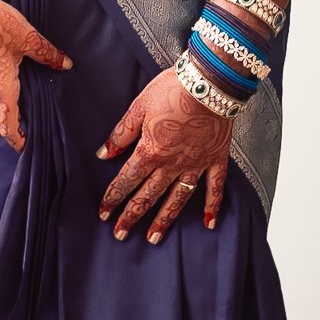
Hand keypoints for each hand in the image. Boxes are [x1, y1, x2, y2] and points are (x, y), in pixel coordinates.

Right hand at [0, 0, 70, 151]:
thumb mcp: (26, 36)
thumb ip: (47, 54)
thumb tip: (66, 65)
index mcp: (0, 87)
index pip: (8, 123)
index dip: (17, 138)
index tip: (25, 146)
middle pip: (3, 100)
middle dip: (15, 94)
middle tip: (29, 77)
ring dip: (2, 77)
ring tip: (13, 56)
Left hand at [97, 67, 231, 241]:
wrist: (210, 81)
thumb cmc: (172, 89)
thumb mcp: (139, 106)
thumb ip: (121, 134)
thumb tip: (103, 153)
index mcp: (151, 151)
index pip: (127, 180)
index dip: (113, 197)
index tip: (104, 213)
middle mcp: (172, 164)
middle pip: (148, 195)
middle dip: (132, 215)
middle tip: (120, 234)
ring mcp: (196, 164)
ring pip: (177, 199)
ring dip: (164, 219)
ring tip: (154, 238)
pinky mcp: (216, 159)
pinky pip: (215, 187)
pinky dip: (212, 206)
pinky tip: (208, 223)